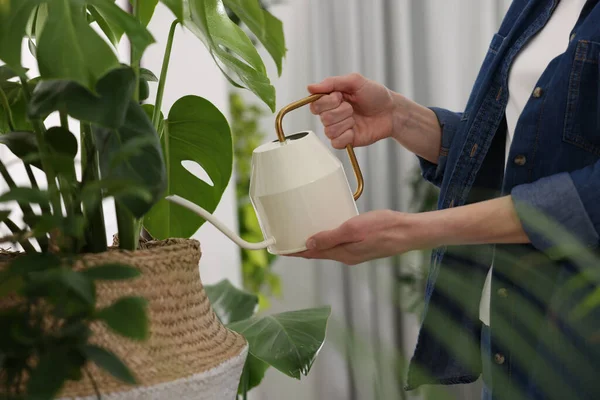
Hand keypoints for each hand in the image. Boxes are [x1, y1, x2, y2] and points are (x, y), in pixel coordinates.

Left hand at [290, 210, 428, 265]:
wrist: (409, 232)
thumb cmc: (384, 228)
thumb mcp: (353, 229)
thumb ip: (330, 237)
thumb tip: (308, 243)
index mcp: (342, 254)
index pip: (311, 254)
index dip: (293, 251)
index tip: (278, 248)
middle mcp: (346, 256)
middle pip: (317, 253)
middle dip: (301, 248)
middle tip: (285, 238)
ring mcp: (355, 252)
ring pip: (328, 249)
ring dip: (314, 243)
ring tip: (301, 233)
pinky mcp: (362, 246)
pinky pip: (339, 244)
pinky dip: (328, 239)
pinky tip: (328, 229)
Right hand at [307, 73, 400, 148]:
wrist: (391, 112)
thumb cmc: (375, 95)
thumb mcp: (355, 81)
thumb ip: (332, 82)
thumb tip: (310, 87)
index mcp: (331, 99)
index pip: (315, 104)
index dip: (328, 101)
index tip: (341, 96)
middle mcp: (332, 114)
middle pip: (323, 118)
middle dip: (342, 111)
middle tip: (353, 107)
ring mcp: (338, 128)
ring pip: (329, 131)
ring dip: (346, 122)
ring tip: (356, 118)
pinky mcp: (345, 141)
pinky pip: (336, 143)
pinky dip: (347, 136)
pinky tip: (355, 129)